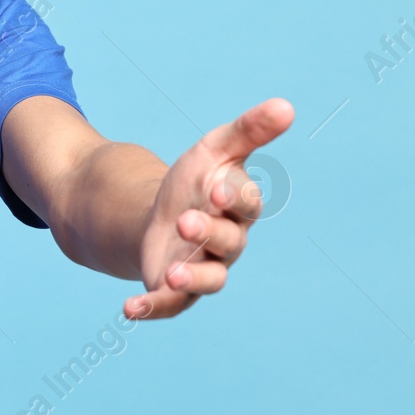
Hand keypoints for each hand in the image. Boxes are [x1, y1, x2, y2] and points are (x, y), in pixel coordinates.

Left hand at [126, 97, 293, 319]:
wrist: (159, 216)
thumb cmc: (195, 182)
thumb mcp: (214, 150)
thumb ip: (248, 131)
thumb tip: (285, 105)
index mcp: (238, 207)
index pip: (245, 204)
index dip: (233, 198)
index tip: (214, 189)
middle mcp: (228, 243)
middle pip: (227, 242)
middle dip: (207, 233)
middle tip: (184, 222)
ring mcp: (204, 268)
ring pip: (209, 279)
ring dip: (190, 277)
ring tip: (169, 272)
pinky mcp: (176, 290)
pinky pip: (170, 304)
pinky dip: (152, 308)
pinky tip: (129, 309)